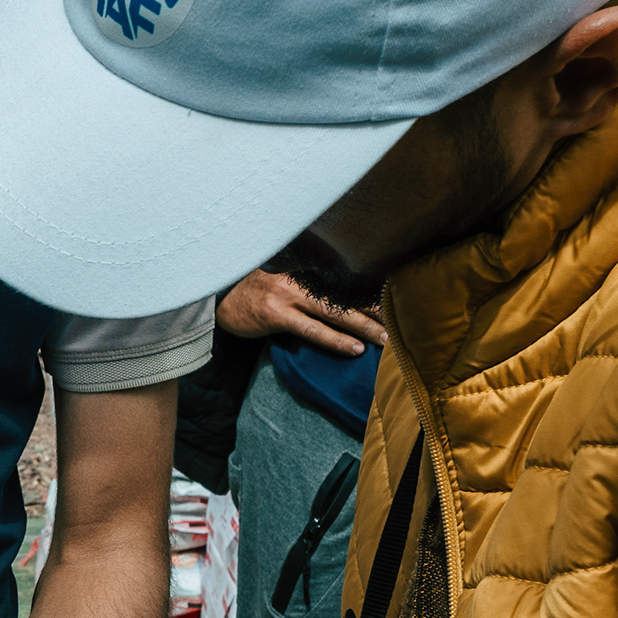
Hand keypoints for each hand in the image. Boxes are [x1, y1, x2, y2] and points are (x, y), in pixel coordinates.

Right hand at [216, 269, 384, 355]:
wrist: (214, 295)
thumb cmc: (250, 291)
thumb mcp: (279, 279)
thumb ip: (305, 285)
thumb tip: (338, 302)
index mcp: (303, 268)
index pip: (344, 280)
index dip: (371, 291)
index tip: (396, 300)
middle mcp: (299, 277)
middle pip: (346, 294)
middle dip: (376, 308)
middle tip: (403, 321)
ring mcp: (287, 295)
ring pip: (335, 312)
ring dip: (365, 326)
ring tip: (387, 341)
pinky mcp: (275, 314)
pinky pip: (312, 329)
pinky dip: (336, 339)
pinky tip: (355, 349)